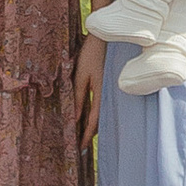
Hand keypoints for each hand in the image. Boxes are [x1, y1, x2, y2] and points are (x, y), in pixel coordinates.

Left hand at [74, 32, 105, 153]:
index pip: (94, 122)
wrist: (107, 37)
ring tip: (84, 134)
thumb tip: (74, 118)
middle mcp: (109, 95)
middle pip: (100, 121)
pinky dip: (98, 114)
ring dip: (95, 125)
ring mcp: (111, 91)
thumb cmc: (91, 54)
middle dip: (91, 134)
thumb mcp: (81, 76)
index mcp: (101, 94)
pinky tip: (91, 116)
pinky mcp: (110, 85)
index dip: (87, 135)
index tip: (80, 148)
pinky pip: (104, 105)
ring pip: (103, 114)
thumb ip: (78, 97)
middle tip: (81, 145)